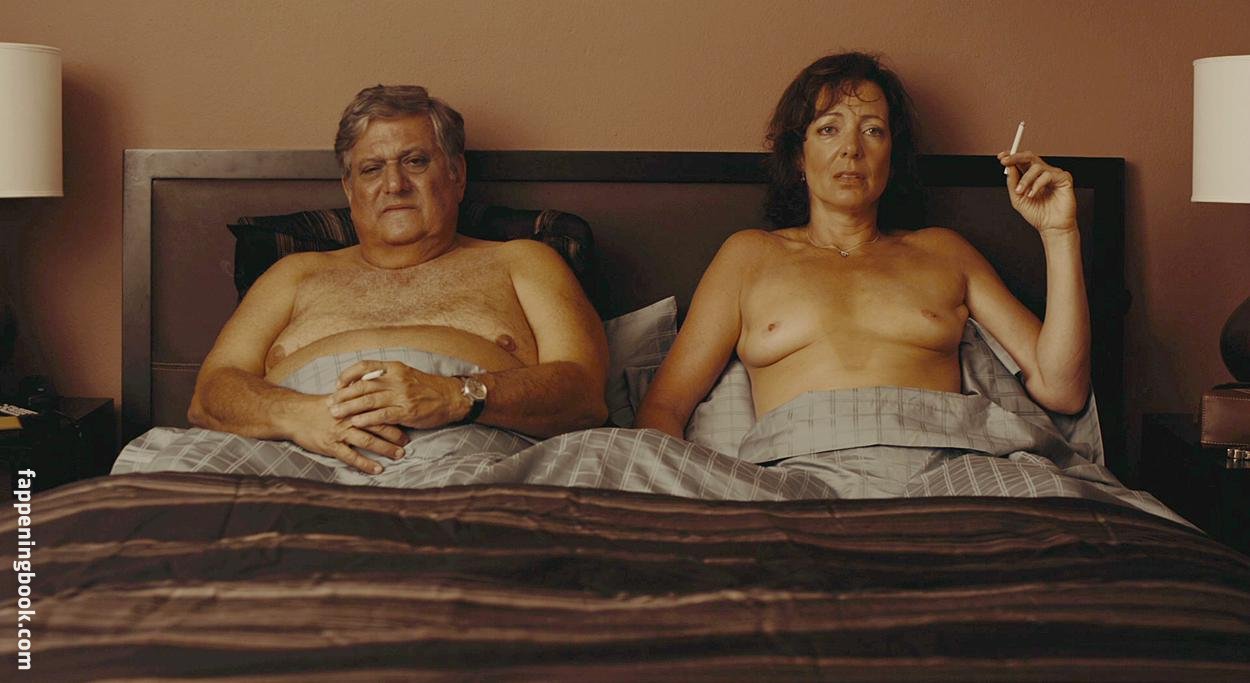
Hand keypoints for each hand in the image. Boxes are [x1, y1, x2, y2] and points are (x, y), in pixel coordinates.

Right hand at [287, 393, 409, 474]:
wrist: (294, 415)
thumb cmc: (320, 407)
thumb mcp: (339, 397)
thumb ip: (358, 395)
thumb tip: (376, 390)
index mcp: (352, 405)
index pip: (378, 408)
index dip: (394, 415)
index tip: (407, 421)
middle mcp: (348, 418)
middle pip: (377, 425)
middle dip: (395, 434)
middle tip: (408, 442)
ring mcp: (340, 432)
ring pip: (367, 441)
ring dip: (385, 449)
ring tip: (399, 455)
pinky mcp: (331, 446)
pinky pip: (351, 457)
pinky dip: (366, 464)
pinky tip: (378, 470)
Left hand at [328, 360, 466, 430]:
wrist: (451, 397)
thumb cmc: (428, 388)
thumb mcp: (407, 374)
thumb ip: (387, 376)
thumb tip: (364, 382)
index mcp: (394, 367)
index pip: (364, 366)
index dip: (347, 375)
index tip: (337, 384)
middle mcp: (396, 379)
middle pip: (362, 386)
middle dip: (342, 395)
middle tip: (329, 403)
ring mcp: (401, 395)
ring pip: (368, 400)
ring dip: (349, 408)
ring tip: (335, 414)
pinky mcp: (407, 411)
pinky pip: (382, 415)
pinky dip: (367, 419)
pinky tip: (355, 423)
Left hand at [998, 151, 1077, 233]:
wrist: (1051, 227)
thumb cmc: (1037, 214)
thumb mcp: (1017, 198)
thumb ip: (1012, 182)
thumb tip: (1008, 167)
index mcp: (1031, 176)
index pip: (1021, 161)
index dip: (1011, 156)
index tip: (1001, 157)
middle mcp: (1043, 173)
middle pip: (1030, 157)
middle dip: (1016, 157)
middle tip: (1006, 162)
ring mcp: (1054, 174)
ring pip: (1037, 166)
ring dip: (1025, 179)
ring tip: (1021, 192)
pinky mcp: (1064, 178)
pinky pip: (1048, 175)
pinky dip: (1037, 184)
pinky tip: (1032, 194)